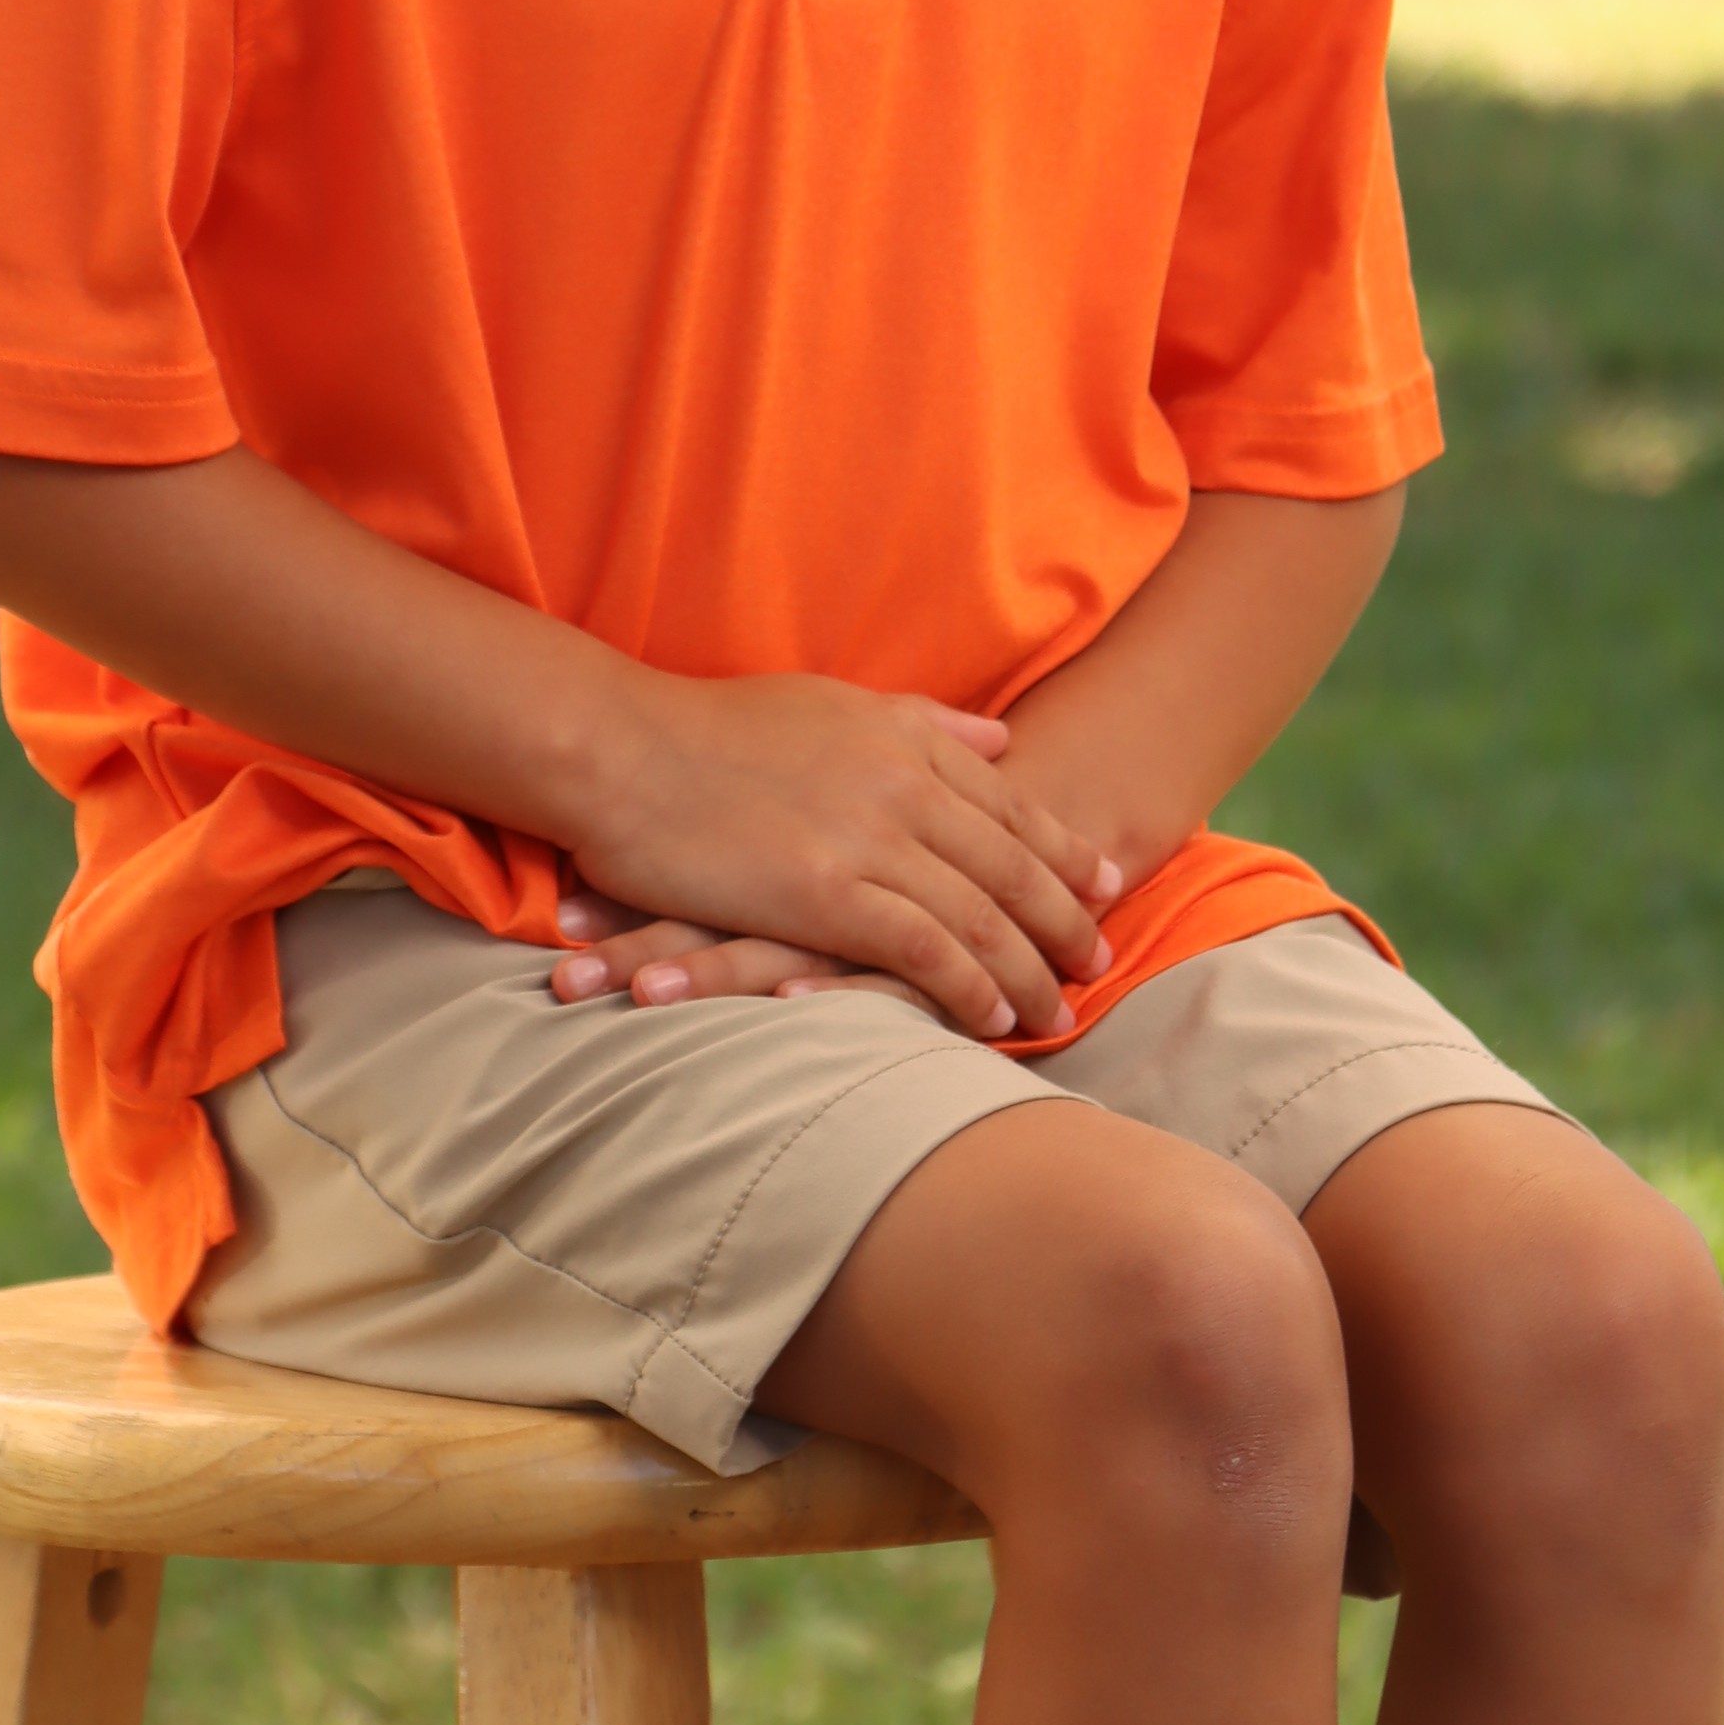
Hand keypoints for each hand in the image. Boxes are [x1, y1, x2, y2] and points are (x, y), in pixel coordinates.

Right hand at [569, 674, 1121, 1038]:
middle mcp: (901, 784)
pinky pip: (922, 950)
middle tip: (1101, 960)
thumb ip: (920, 724)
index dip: (1062, 849)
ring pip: (979, 915)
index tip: (1105, 883)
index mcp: (902, 738)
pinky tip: (991, 1020)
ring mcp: (866, 839)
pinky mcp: (824, 893)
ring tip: (1059, 1008)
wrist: (618, 748)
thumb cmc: (709, 727)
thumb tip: (998, 738)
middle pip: (1011, 863)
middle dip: (1066, 917)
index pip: (1009, 803)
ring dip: (1027, 968)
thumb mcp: (831, 703)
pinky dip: (967, 987)